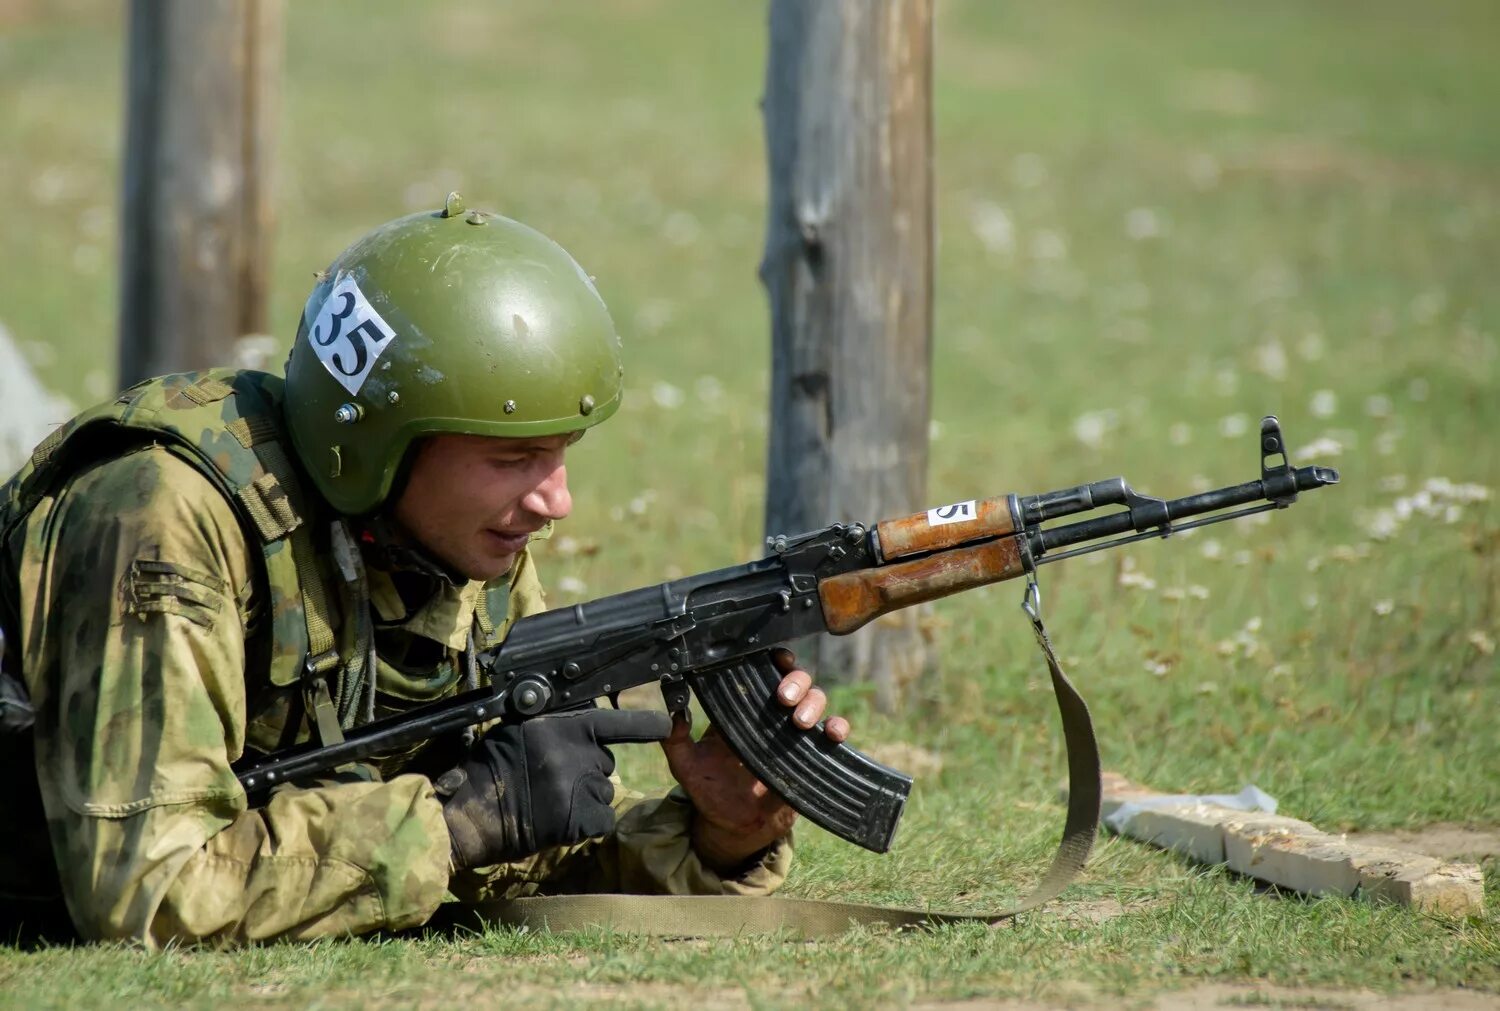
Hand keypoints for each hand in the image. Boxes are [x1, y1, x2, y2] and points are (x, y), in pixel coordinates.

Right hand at [437, 707, 671, 869]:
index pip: (614, 721)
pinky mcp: (580, 819)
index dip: (644, 723)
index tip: (668, 723)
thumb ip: (556, 722)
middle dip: (589, 768)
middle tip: (555, 778)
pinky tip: (561, 820)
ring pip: (605, 790)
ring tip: (551, 800)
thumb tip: (585, 712)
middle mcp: (576, 753)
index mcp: (562, 726)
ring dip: (587, 796)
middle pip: (606, 760)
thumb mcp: (521, 729)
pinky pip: (602, 819)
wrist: (473, 815)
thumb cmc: (491, 768)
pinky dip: (587, 822)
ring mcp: (580, 787)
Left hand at [660, 648, 851, 871]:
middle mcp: (772, 716)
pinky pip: (830, 736)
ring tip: (800, 720)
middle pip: (795, 680)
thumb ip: (675, 741)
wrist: (733, 828)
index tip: (776, 658)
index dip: (774, 660)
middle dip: (795, 681)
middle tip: (782, 697)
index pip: (763, 672)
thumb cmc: (710, 791)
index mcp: (744, 710)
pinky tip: (832, 733)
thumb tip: (673, 714)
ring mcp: (794, 734)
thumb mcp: (686, 766)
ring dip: (813, 703)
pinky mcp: (810, 757)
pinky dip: (837, 728)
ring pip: (816, 700)